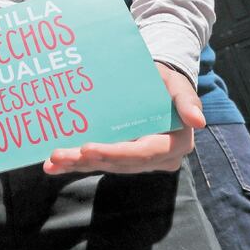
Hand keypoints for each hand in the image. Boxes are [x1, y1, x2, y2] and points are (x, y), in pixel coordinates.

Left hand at [43, 62, 204, 174]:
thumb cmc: (166, 82)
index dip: (114, 153)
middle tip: (59, 155)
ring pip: (104, 166)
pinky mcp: (120, 158)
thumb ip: (187, 100)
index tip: (88, 148)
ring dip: (76, 165)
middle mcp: (155, 159)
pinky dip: (75, 164)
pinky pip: (97, 163)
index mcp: (173, 145)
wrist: (156, 84)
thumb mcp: (178, 85)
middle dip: (87, 160)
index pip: (141, 153)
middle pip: (118, 163)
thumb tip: (197, 121)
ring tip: (52, 161)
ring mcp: (136, 161)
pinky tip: (53, 167)